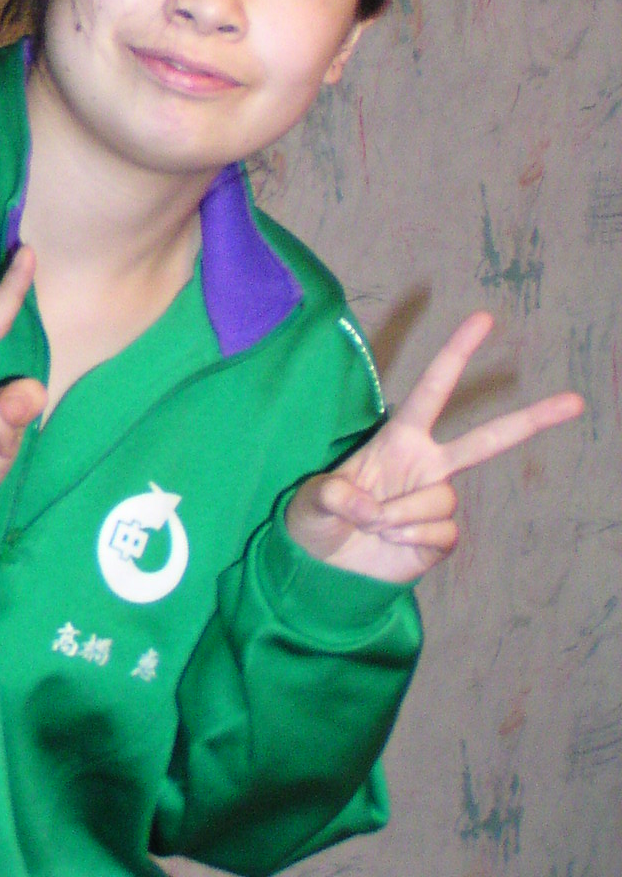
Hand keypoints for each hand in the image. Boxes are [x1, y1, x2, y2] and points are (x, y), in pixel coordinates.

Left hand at [286, 311, 584, 583]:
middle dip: (532, 420)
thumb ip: (332, 496)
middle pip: (487, 440)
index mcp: (398, 436)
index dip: (456, 353)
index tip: (484, 319)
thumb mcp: (310, 500)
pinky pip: (442, 533)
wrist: (327, 567)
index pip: (433, 389)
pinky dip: (410, 540)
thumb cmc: (318, 518)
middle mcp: (427, 463)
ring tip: (373, 525)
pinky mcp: (442, 536)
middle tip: (575, 401)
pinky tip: (391, 543)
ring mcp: (438, 499)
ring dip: (400, 516)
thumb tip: (368, 505)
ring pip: (442, 499)